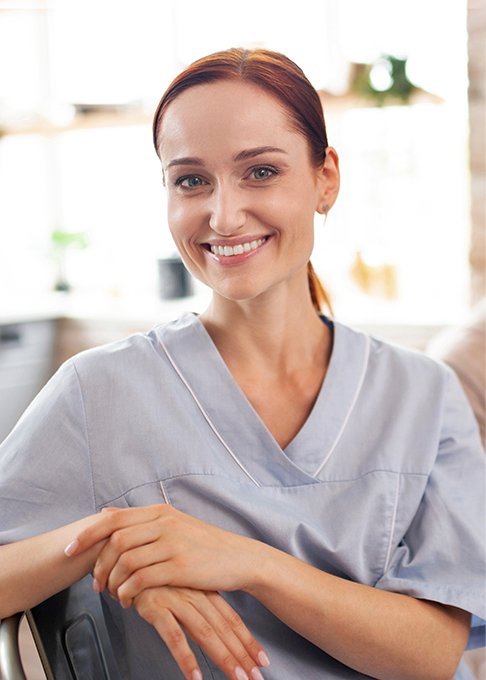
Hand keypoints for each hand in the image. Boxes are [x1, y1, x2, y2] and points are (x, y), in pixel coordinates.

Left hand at [64, 505, 264, 605]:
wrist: (240, 558)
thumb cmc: (205, 545)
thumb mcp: (174, 524)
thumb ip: (141, 521)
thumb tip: (106, 514)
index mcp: (160, 511)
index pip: (114, 519)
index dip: (87, 535)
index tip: (69, 551)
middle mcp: (164, 523)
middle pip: (115, 540)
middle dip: (97, 564)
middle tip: (95, 585)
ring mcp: (173, 543)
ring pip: (125, 560)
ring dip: (112, 581)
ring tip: (114, 595)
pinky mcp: (181, 566)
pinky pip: (142, 578)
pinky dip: (128, 591)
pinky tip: (130, 600)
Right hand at [133, 586, 268, 679]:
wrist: (126, 554)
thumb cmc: (153, 574)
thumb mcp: (182, 585)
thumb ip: (198, 605)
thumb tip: (215, 631)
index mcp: (204, 590)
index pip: (231, 619)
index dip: (247, 640)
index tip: (262, 660)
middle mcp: (195, 594)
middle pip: (224, 628)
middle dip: (242, 655)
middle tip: (257, 677)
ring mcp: (176, 599)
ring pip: (206, 633)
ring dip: (224, 658)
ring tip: (238, 678)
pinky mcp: (156, 606)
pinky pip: (174, 636)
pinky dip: (186, 657)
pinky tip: (195, 676)